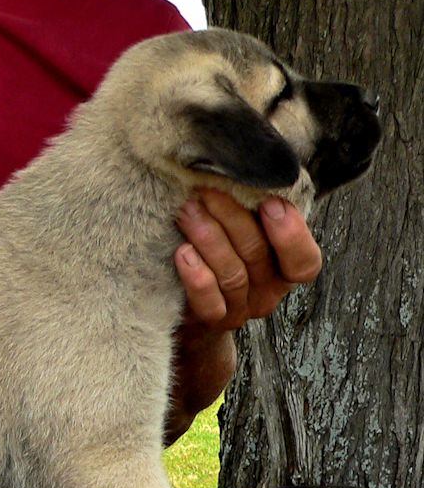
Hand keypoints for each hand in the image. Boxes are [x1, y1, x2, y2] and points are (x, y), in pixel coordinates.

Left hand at [174, 189, 321, 329]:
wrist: (190, 312)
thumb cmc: (222, 257)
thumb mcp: (245, 234)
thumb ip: (255, 210)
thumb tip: (250, 167)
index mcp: (283, 270)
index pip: (304, 262)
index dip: (291, 234)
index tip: (269, 203)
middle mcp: (267, 293)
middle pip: (257, 255)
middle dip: (232, 217)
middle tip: (207, 190)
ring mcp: (240, 310)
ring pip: (232, 274)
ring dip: (209, 237)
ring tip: (187, 211)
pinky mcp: (210, 321)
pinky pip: (209, 303)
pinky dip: (197, 277)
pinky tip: (183, 253)